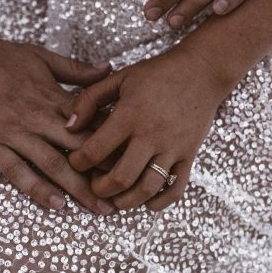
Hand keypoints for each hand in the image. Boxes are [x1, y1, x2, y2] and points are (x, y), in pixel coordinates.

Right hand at [0, 31, 114, 214]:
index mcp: (51, 96)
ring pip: (52, 165)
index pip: (91, 123)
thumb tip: (108, 70)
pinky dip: (37, 189)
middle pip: (79, 149)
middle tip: (127, 195)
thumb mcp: (40, 56)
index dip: (114, 142)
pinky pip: (17, 172)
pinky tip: (56, 205)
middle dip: (104, 173)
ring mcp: (12, 133)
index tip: (134, 159)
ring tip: (99, 209)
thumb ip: (75, 69)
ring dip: (78, 189)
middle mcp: (36, 116)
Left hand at [65, 45, 229, 211]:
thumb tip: (69, 127)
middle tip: (93, 186)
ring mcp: (173, 148)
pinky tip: (146, 202)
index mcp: (130, 115)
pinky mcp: (189, 155)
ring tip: (115, 199)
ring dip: (127, 201)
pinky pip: (176, 188)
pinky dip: (160, 202)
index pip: (96, 151)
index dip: (78, 162)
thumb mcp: (119, 78)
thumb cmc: (157, 73)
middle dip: (100, 189)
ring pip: (147, 188)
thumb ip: (89, 100)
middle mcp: (151, 135)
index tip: (76, 162)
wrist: (202, 70)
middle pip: (121, 178)